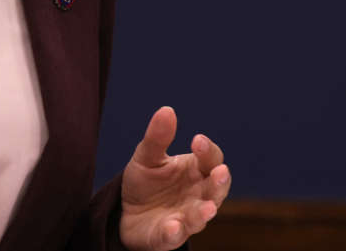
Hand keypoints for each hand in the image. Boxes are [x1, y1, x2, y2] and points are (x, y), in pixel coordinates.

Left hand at [119, 106, 230, 250]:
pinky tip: (173, 226)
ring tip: (207, 208)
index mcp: (196, 172)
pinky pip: (174, 236)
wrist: (126, 211)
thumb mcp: (147, 156)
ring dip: (204, 213)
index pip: (211, 160)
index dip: (208, 151)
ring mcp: (185, 218)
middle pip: (216, 190)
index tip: (196, 140)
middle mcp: (197, 196)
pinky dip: (175, 232)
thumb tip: (167, 110)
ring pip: (200, 216)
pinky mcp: (167, 236)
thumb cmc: (147, 182)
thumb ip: (157, 137)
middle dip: (219, 183)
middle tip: (219, 172)